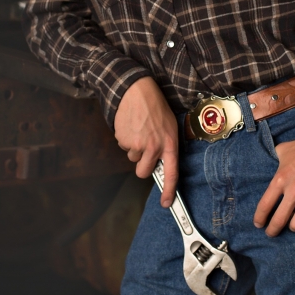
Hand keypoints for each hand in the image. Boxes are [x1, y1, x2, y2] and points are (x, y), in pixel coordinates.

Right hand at [114, 76, 178, 206]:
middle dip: (142, 165)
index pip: (171, 173)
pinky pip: (123, 146)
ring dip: (134, 148)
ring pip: (132, 158)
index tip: (166, 203)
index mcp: (169, 143)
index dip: (169, 191)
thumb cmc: (155, 107)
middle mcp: (153, 147)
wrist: (136, 90)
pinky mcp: (123, 139)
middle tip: (144, 150)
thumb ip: (166, 145)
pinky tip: (131, 125)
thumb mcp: (169, 125)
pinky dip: (126, 138)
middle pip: (143, 172)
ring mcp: (137, 144)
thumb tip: (162, 162)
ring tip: (139, 129)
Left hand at [253, 117, 294, 236]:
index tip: (258, 223)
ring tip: (291, 224)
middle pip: (279, 221)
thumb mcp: (282, 151)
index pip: (264, 206)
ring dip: (292, 227)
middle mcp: (294, 190)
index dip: (259, 218)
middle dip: (272, 230)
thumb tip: (268, 164)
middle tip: (271, 232)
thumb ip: (273, 161)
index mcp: (280, 179)